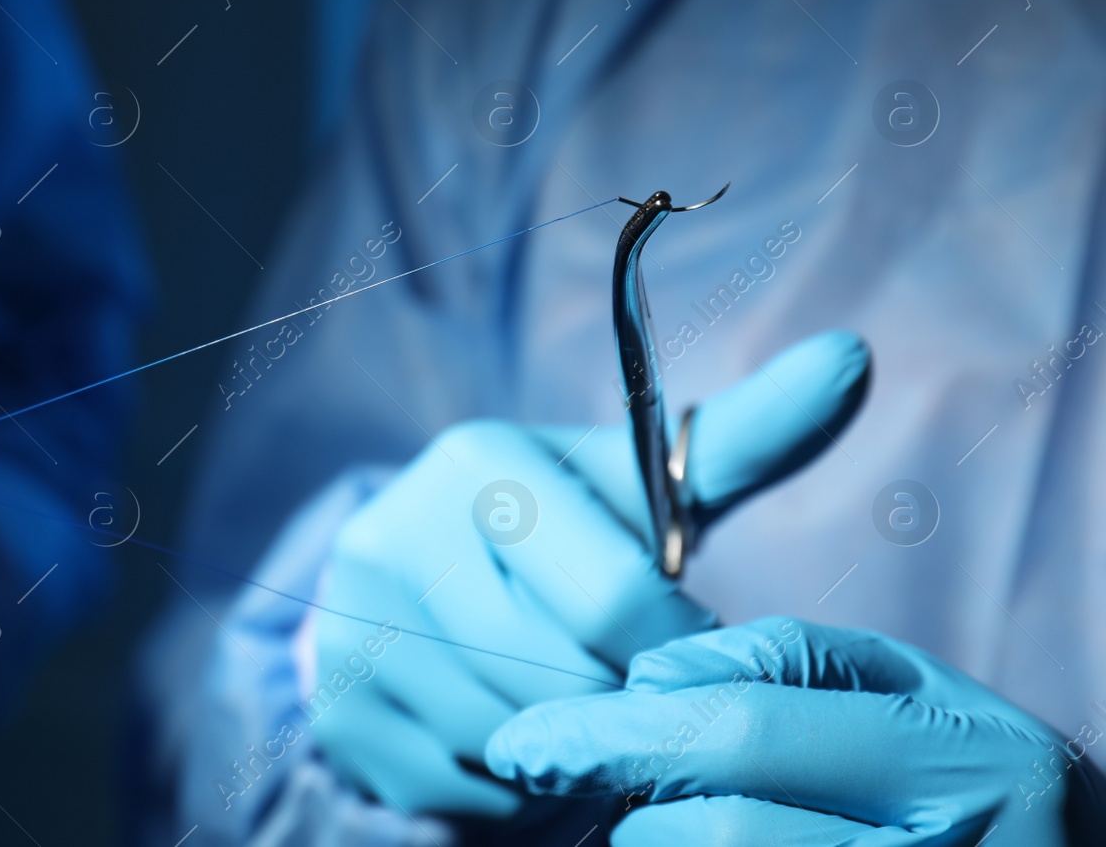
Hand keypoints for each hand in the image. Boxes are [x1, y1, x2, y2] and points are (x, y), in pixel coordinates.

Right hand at [309, 331, 871, 816]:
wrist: (422, 581)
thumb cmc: (565, 535)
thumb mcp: (641, 486)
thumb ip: (745, 437)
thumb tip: (853, 357)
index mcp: (477, 463)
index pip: (616, 596)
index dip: (674, 648)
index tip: (685, 655)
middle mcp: (395, 535)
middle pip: (564, 679)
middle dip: (615, 701)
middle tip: (625, 687)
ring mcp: (353, 626)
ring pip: (511, 743)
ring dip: (562, 748)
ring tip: (563, 698)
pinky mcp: (335, 708)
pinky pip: (457, 791)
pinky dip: (503, 787)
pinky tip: (504, 730)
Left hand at [486, 618, 1105, 844]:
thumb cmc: (961, 774)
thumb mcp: (901, 689)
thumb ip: (778, 661)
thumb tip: (647, 681)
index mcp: (965, 758)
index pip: (745, 732)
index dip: (616, 735)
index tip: (525, 744)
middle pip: (715, 835)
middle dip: (623, 806)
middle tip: (569, 780)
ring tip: (654, 819)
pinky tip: (677, 845)